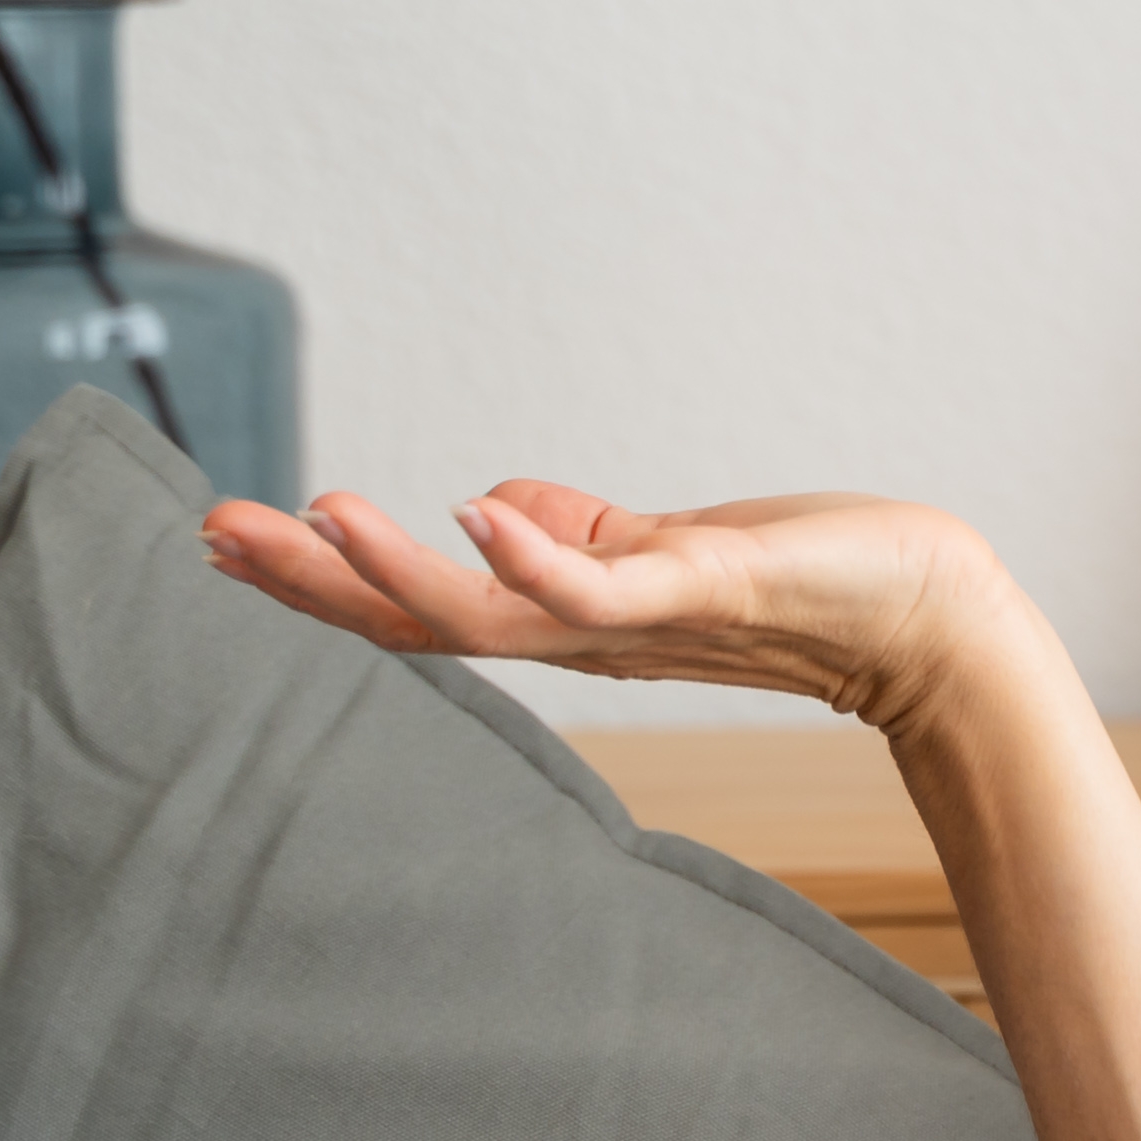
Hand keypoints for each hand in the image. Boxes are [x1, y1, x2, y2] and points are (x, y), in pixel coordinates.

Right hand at [199, 479, 1010, 728]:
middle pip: (423, 619)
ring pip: (491, 613)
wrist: (929, 616)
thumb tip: (486, 507)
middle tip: (212, 533)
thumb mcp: (661, 549)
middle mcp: (586, 633)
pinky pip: (603, 583)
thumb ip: (573, 533)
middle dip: (312, 580)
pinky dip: (535, 553)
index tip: (225, 539)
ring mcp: (640, 616)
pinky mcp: (704, 588)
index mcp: (566, 619)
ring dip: (395, 568)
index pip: (420, 603)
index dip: (323, 578)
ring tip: (312, 515)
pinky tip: (472, 512)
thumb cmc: (807, 579)